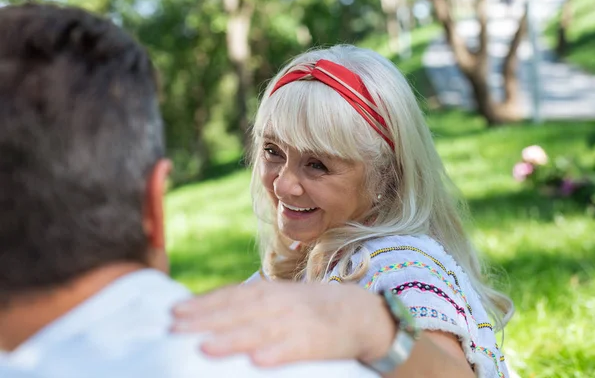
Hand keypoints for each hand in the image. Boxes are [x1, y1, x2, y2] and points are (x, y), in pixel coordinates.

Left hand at [171, 281, 395, 366]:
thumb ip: (250, 306)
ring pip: (261, 330)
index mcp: (269, 292)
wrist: (359, 311)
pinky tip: (258, 362)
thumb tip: (209, 315)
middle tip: (175, 330)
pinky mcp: (318, 342)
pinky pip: (296, 348)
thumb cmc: (310, 308)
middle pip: (238, 312)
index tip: (175, 313)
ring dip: (232, 339)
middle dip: (206, 320)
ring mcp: (298, 322)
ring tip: (205, 348)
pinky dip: (278, 353)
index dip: (203, 304)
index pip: (231, 296)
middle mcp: (280, 303)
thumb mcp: (279, 299)